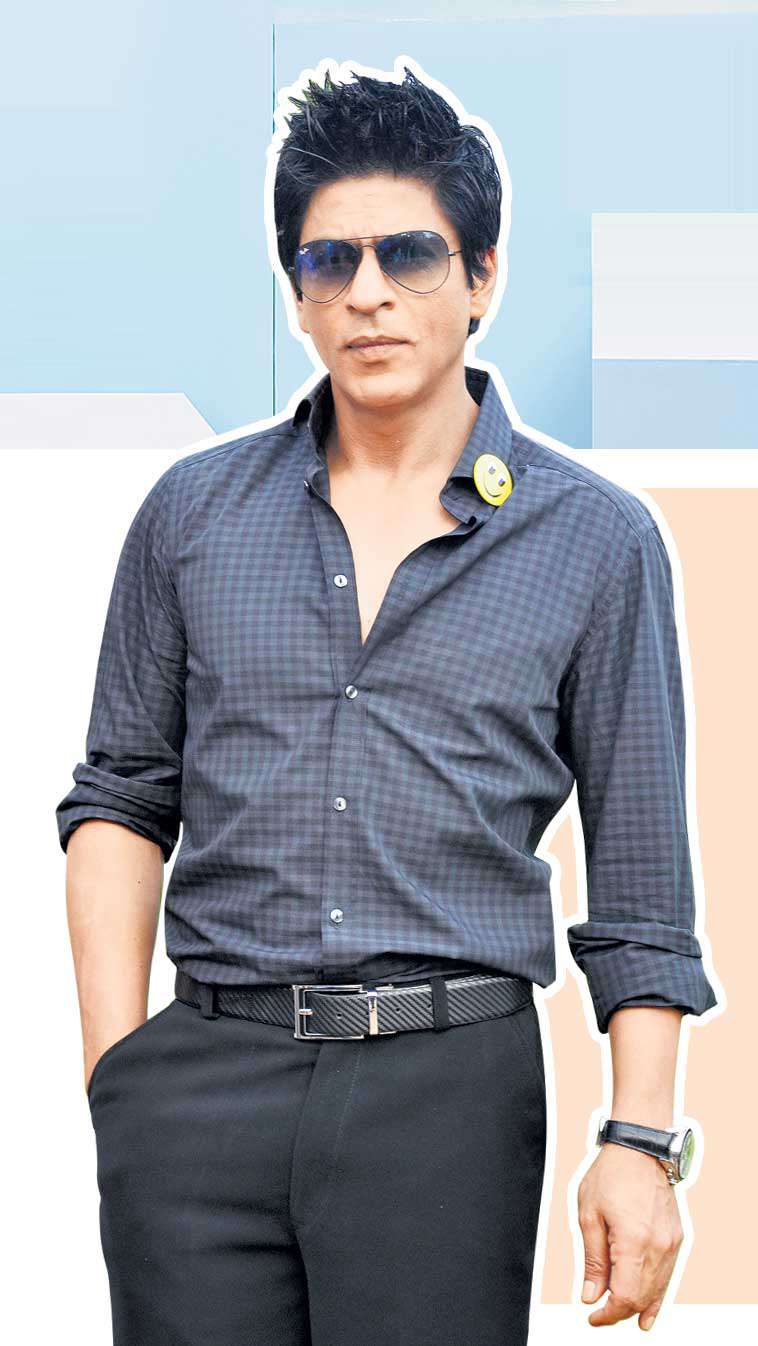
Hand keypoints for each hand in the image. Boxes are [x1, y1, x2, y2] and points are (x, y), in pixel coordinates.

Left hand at [577, 1141, 683, 1330]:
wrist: (640, 1149)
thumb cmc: (611, 1174)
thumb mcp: (589, 1215)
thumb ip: (592, 1260)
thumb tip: (591, 1295)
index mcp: (633, 1241)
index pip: (624, 1296)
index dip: (608, 1314)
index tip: (593, 1317)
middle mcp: (658, 1247)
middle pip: (641, 1298)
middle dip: (620, 1312)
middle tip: (600, 1313)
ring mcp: (671, 1243)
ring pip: (657, 1290)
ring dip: (639, 1306)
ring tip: (623, 1318)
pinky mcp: (677, 1238)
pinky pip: (667, 1275)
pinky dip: (656, 1292)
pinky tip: (648, 1308)